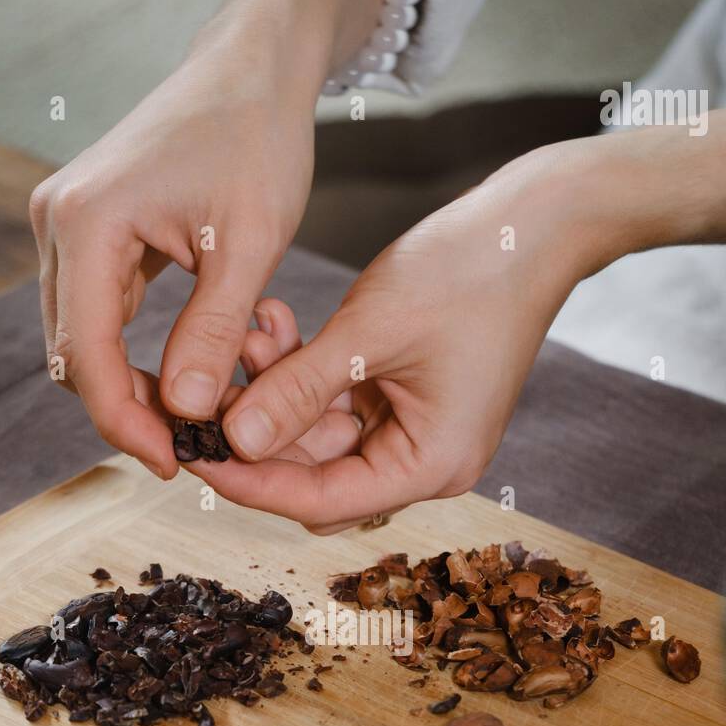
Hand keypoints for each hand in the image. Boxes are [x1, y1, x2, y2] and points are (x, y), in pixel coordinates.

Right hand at [28, 0, 372, 478]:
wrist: (253, 73)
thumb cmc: (257, 140)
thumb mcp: (250, 245)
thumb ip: (213, 333)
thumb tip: (183, 413)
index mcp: (88, 224)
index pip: (87, 356)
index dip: (125, 422)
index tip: (175, 462)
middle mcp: (60, 224)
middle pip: (75, 354)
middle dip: (129, 410)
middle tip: (192, 449)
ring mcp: (70, 227)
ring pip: (85, 340)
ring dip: (133, 386)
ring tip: (196, 419)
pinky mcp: (92, 232)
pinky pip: (101, 314)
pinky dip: (137, 354)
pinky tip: (185, 378)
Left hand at [202, 145, 599, 529]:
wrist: (532, 226)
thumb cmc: (470, 274)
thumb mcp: (368, 333)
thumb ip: (297, 391)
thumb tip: (231, 441)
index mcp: (430, 465)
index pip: (321, 499)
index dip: (252, 483)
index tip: (193, 455)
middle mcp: (423, 461)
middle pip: (316, 477)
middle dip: (258, 436)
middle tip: (200, 399)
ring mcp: (414, 432)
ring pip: (318, 438)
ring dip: (276, 394)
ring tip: (244, 338)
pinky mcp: (403, 401)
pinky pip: (336, 404)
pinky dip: (303, 374)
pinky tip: (274, 329)